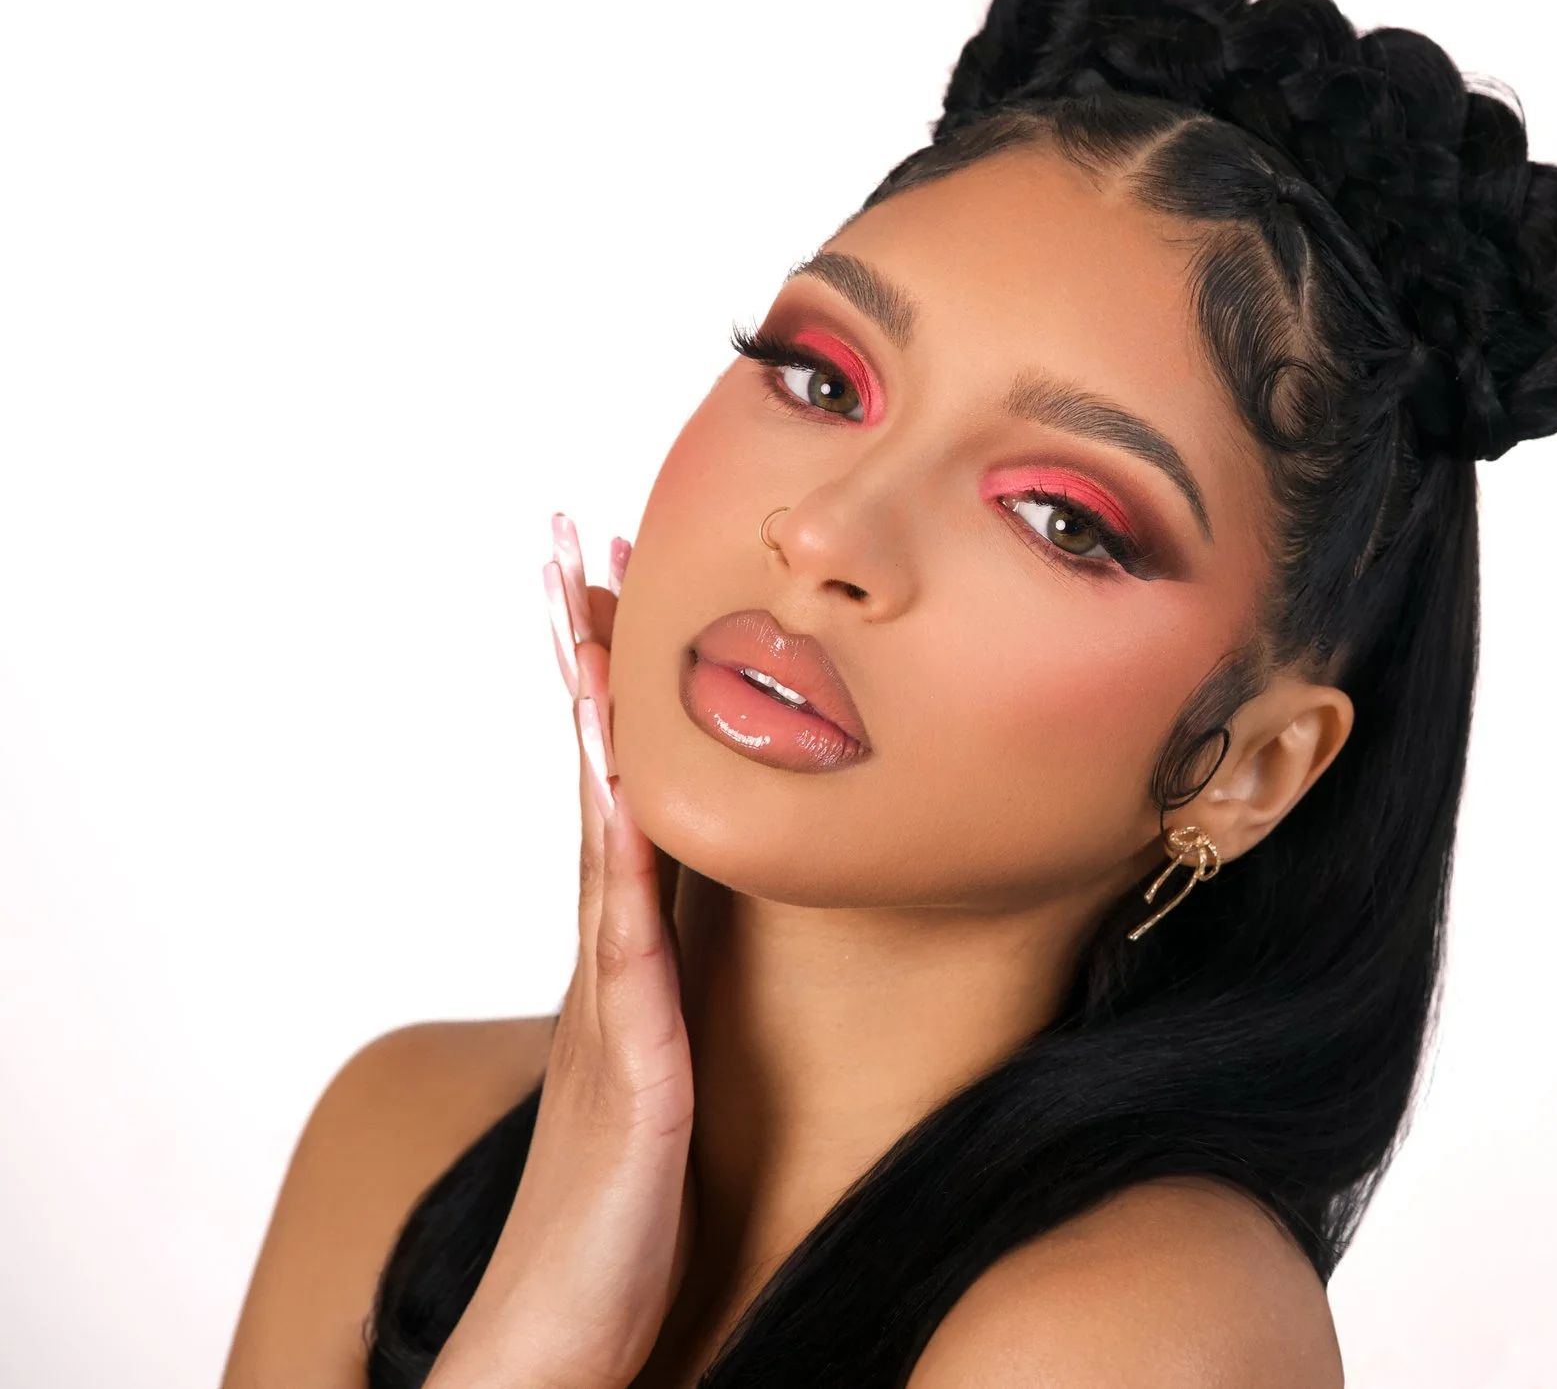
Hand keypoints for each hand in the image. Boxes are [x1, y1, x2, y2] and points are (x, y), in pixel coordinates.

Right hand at [429, 514, 695, 1388]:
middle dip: (582, 655)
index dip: (616, 688)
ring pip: (601, 829)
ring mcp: (610, 1005)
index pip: (622, 793)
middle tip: (571, 534)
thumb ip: (687, 1010)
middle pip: (595, 778)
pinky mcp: (630, 1065)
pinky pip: (628, 935)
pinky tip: (619, 774)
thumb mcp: (673, 1088)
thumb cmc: (626, 1227)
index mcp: (632, 960)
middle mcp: (610, 961)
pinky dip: (620, 847)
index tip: (618, 580)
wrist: (558, 1342)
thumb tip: (712, 949)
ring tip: (578, 601)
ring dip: (591, 715)